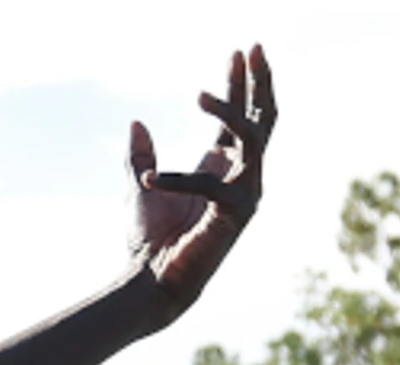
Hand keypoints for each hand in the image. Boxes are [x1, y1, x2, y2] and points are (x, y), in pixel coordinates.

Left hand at [127, 45, 274, 328]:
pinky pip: (212, 181)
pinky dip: (177, 179)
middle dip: (261, 81)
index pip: (239, 117)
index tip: (239, 50)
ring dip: (230, 111)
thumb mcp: (139, 185)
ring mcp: (245, 193)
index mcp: (222, 166)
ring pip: (253, 137)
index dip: (240, 83)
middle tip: (254, 47)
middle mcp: (241, 176)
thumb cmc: (150, 240)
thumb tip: (137, 122)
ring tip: (199, 94)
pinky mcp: (236, 214)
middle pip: (263, 119)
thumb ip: (140, 155)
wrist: (151, 282)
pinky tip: (150, 182)